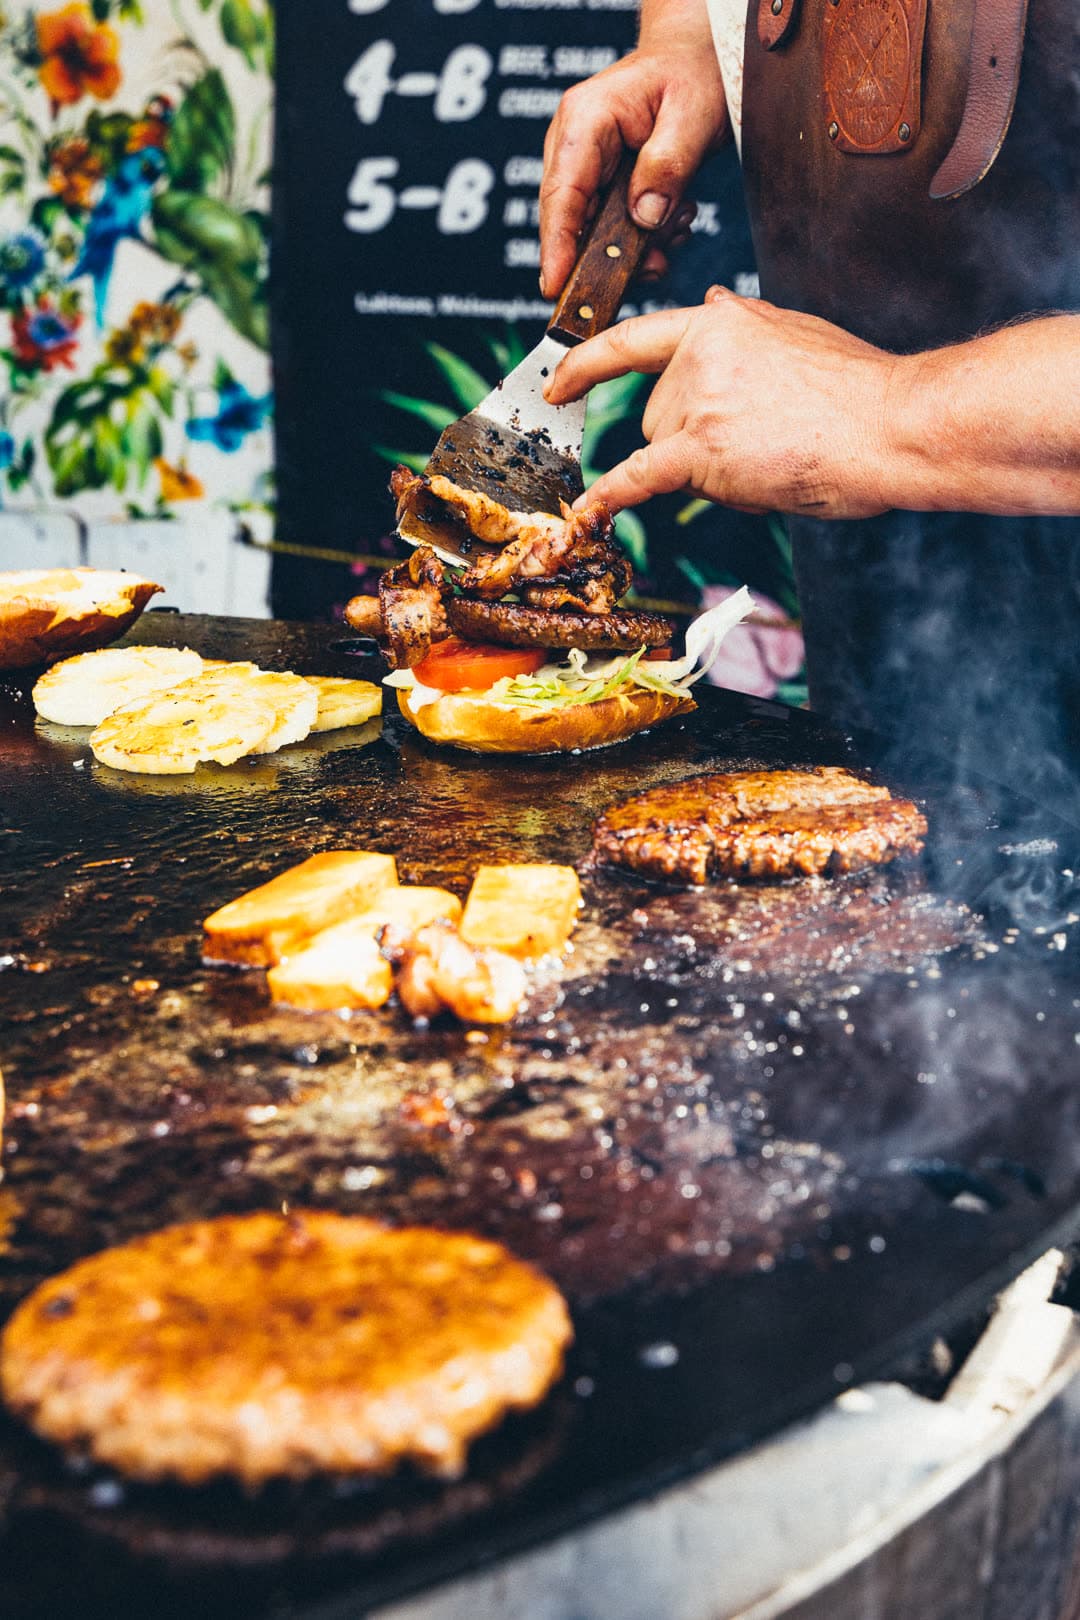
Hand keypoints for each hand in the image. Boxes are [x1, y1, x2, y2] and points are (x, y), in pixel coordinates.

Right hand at [539, 12, 727, 299]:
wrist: (696, 57)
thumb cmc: (692, 71)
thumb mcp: (692, 114)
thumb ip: (667, 165)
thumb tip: (644, 217)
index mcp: (585, 120)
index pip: (561, 195)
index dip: (556, 247)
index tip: (556, 289)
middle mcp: (575, 146)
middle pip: (573, 222)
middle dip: (610, 257)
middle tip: (653, 267)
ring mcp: (587, 167)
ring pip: (595, 232)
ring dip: (636, 246)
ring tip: (675, 231)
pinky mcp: (603, 184)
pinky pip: (613, 227)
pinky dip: (644, 237)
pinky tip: (672, 223)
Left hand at [545, 286, 901, 518]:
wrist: (891, 425)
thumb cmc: (860, 392)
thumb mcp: (796, 332)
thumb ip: (744, 324)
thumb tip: (710, 301)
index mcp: (722, 320)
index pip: (638, 337)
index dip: (590, 363)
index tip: (557, 379)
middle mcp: (701, 352)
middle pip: (657, 414)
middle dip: (691, 440)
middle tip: (760, 442)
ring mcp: (699, 399)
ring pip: (663, 450)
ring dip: (700, 468)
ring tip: (765, 459)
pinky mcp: (702, 449)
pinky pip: (640, 476)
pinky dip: (611, 497)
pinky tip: (586, 512)